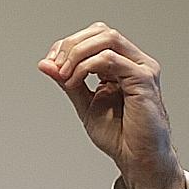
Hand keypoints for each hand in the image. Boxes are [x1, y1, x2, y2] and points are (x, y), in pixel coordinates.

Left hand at [38, 23, 184, 188]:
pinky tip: (75, 83)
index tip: (50, 64)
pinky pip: (111, 60)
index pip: (95, 36)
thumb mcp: (84, 103)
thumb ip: (68, 82)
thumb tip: (45, 64)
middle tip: (56, 67)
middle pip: (101, 31)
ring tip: (64, 76)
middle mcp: (134, 61)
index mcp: (122, 64)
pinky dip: (86, 67)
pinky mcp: (143, 79)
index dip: (69, 44)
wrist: (137, 157)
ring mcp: (141, 68)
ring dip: (77, 54)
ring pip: (108, 39)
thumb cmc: (118, 134)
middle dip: (71, 45)